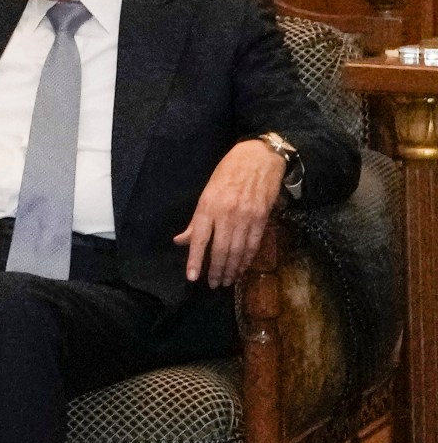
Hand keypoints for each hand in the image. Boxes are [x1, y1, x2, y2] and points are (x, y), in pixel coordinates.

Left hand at [175, 138, 285, 287]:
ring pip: (238, 250)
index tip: (192, 278)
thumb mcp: (206, 193)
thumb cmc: (228, 173)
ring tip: (227, 281)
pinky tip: (242, 268)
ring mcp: (246, 217)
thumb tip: (181, 241)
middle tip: (213, 284)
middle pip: (220, 250)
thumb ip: (196, 221)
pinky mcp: (262, 218)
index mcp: (208, 207)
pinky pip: (254, 244)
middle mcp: (226, 214)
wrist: (260, 157)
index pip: (199, 240)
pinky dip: (247, 259)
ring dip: (232, 269)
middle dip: (216, 270)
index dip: (195, 261)